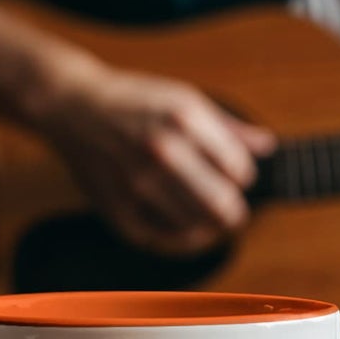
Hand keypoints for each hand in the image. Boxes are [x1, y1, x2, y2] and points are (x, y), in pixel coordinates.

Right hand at [31, 55, 275, 256]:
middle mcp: (162, 150)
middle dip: (234, 211)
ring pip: (198, 227)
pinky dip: (182, 240)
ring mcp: (138, 182)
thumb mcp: (184, 98)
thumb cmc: (133, 101)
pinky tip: (186, 228)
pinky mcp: (118, 208)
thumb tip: (267, 146)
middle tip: (231, 209)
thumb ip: (228, 127)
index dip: (243, 176)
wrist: (72, 107)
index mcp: (184, 118)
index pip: (240, 170)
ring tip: (207, 217)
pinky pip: (164, 240)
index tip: (234, 175)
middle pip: (223, 205)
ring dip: (210, 227)